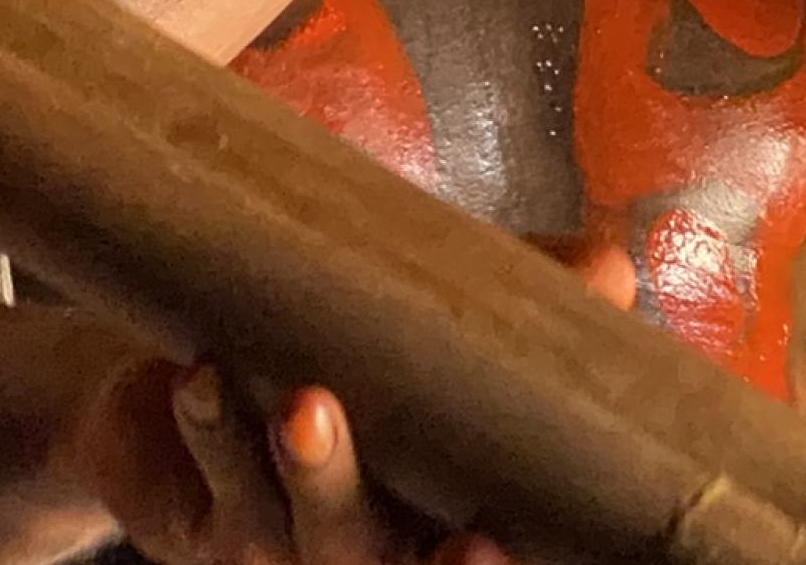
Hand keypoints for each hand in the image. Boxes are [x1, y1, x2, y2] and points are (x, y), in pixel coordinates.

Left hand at [83, 242, 632, 563]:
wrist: (217, 367)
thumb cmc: (363, 361)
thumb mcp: (452, 334)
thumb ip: (529, 307)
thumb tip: (611, 269)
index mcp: (432, 528)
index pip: (458, 562)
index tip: (486, 544)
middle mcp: (356, 549)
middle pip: (359, 554)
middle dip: (347, 503)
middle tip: (338, 432)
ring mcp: (269, 540)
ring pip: (275, 519)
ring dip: (289, 467)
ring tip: (299, 405)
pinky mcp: (194, 509)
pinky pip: (203, 477)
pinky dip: (206, 427)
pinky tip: (201, 377)